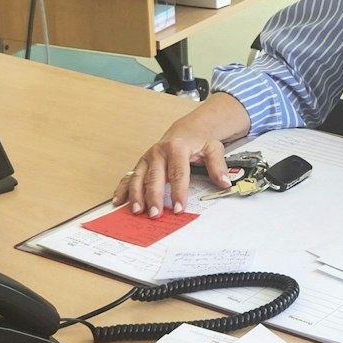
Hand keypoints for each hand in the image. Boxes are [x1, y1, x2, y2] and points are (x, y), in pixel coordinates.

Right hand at [111, 131, 231, 217]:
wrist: (186, 129)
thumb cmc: (198, 140)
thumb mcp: (213, 148)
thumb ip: (218, 166)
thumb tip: (224, 182)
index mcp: (177, 147)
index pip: (178, 173)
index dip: (178, 192)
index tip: (179, 208)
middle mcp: (158, 152)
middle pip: (155, 176)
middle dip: (154, 196)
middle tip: (155, 214)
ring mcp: (147, 158)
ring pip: (138, 177)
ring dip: (136, 194)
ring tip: (137, 211)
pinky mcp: (140, 164)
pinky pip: (129, 176)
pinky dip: (122, 189)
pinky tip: (118, 201)